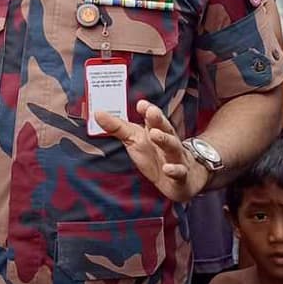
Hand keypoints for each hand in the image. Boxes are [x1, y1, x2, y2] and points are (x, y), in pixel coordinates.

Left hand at [94, 101, 210, 202]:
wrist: (184, 180)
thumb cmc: (155, 156)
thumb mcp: (135, 140)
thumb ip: (118, 127)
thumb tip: (97, 113)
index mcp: (157, 132)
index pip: (153, 119)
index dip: (148, 110)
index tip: (141, 104)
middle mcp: (168, 142)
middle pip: (165, 128)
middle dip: (158, 120)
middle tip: (151, 111)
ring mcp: (176, 159)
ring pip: (173, 147)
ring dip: (166, 140)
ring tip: (155, 134)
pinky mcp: (181, 178)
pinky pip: (180, 173)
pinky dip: (175, 170)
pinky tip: (167, 169)